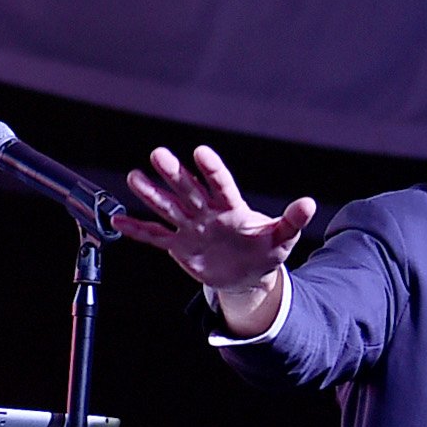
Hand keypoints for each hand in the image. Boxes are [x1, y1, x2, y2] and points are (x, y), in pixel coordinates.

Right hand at [110, 146, 316, 325]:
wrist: (248, 274)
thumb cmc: (266, 251)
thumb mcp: (283, 238)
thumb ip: (292, 221)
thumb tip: (309, 204)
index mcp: (232, 208)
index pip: (220, 184)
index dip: (211, 170)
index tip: (200, 152)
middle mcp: (207, 213)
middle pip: (189, 190)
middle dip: (174, 174)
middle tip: (158, 154)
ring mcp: (191, 227)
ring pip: (168, 208)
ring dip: (152, 194)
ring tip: (134, 177)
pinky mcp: (180, 245)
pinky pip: (155, 236)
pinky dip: (138, 230)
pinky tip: (118, 222)